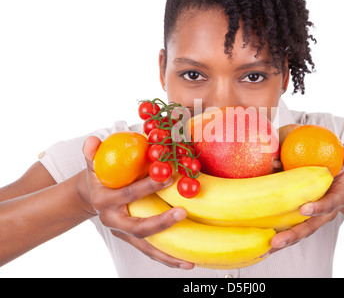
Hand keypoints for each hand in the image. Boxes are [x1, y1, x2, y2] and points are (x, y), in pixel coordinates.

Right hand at [78, 136, 194, 269]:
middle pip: (137, 228)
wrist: (93, 195)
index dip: (146, 187)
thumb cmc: (100, 176)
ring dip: (167, 255)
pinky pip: (151, 251)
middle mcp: (114, 222)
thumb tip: (93, 141)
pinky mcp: (134, 240)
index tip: (168, 177)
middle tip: (182, 213)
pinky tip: (186, 263)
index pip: (127, 195)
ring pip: (146, 248)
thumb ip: (93, 153)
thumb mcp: (94, 163)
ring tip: (188, 261)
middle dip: (160, 223)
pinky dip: (168, 258)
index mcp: (105, 201)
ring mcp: (124, 234)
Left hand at [270, 144, 343, 250]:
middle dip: (293, 235)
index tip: (304, 209)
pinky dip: (276, 237)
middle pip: (309, 227)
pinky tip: (261, 247)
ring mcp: (312, 218)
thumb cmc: (342, 167)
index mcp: (336, 198)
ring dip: (282, 241)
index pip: (328, 205)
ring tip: (266, 248)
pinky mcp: (300, 218)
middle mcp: (324, 213)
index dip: (318, 207)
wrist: (342, 180)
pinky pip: (288, 228)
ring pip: (298, 233)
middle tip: (277, 241)